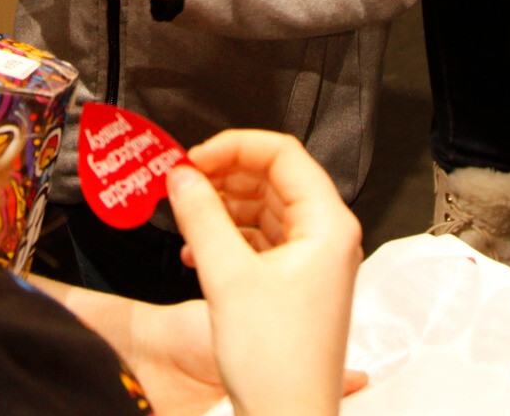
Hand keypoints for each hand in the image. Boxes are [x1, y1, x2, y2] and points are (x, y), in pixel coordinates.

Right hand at [168, 131, 364, 415]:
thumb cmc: (276, 362)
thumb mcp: (227, 276)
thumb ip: (201, 216)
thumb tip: (182, 174)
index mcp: (328, 225)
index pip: (283, 154)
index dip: (234, 146)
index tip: (194, 158)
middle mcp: (327, 238)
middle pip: (273, 178)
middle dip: (225, 175)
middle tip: (183, 182)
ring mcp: (312, 262)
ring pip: (264, 208)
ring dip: (222, 206)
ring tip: (185, 215)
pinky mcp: (295, 284)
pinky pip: (260, 240)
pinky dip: (228, 236)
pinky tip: (196, 250)